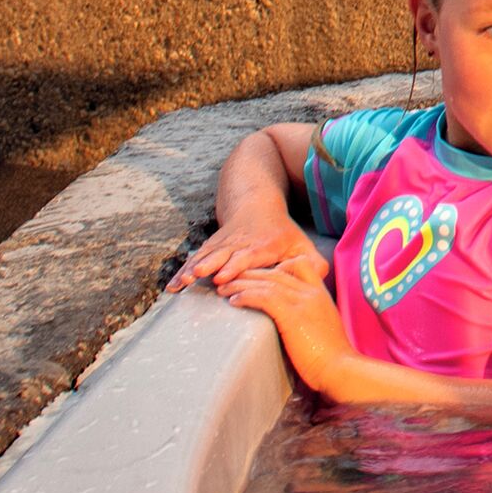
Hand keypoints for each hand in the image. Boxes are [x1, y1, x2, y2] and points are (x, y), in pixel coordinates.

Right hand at [177, 212, 324, 295]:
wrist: (253, 204)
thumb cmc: (281, 233)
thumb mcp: (300, 243)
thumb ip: (312, 262)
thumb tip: (319, 277)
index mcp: (262, 244)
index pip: (248, 255)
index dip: (236, 265)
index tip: (224, 276)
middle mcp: (238, 244)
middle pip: (222, 255)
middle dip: (210, 265)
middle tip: (198, 275)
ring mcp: (221, 245)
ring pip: (204, 257)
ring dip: (191, 270)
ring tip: (179, 284)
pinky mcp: (209, 249)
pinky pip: (194, 260)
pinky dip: (182, 272)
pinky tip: (172, 287)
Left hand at [220, 257, 349, 378]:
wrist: (339, 367)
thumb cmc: (331, 356)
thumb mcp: (323, 327)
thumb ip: (309, 317)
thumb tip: (290, 321)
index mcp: (321, 293)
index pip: (299, 265)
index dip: (275, 267)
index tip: (257, 277)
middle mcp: (312, 292)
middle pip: (276, 272)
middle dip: (250, 274)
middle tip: (229, 279)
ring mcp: (303, 302)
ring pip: (267, 282)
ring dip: (241, 284)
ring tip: (223, 289)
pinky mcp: (293, 315)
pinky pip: (265, 297)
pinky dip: (247, 296)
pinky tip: (234, 301)